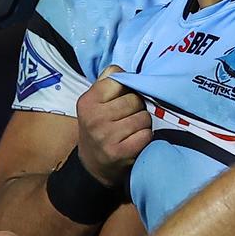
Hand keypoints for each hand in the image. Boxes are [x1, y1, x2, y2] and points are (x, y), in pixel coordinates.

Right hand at [75, 65, 150, 186]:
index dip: (128, 88)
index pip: (119, 79)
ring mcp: (106, 136)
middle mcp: (94, 117)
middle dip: (137, 107)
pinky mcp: (119, 152)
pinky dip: (145, 137)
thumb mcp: (95, 102)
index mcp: (88, 101)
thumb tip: (126, 70)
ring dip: (143, 123)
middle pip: (135, 99)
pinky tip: (135, 141)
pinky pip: (146, 135)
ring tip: (132, 129)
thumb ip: (108, 81)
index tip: (124, 97)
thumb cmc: (99, 126)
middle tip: (128, 117)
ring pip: (143, 117)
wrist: (93, 165)